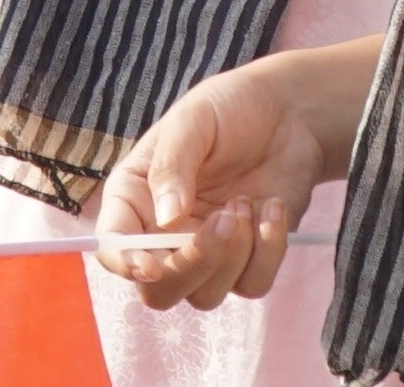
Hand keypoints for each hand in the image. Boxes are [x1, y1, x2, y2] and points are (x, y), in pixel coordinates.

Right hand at [91, 56, 340, 309]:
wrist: (290, 112)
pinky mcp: (247, 259)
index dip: (125, 263)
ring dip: (233, 254)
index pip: (114, 246)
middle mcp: (164, 233)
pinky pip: (252, 284)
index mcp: (136, 198)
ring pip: (205, 295)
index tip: (152, 265)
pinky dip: (268, 251)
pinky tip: (273, 207)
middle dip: (192, 265)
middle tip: (224, 219)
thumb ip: (173, 166)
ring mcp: (206, 251)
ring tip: (245, 200)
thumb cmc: (231, 107)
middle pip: (158, 289)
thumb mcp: (194, 121)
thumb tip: (166, 218)